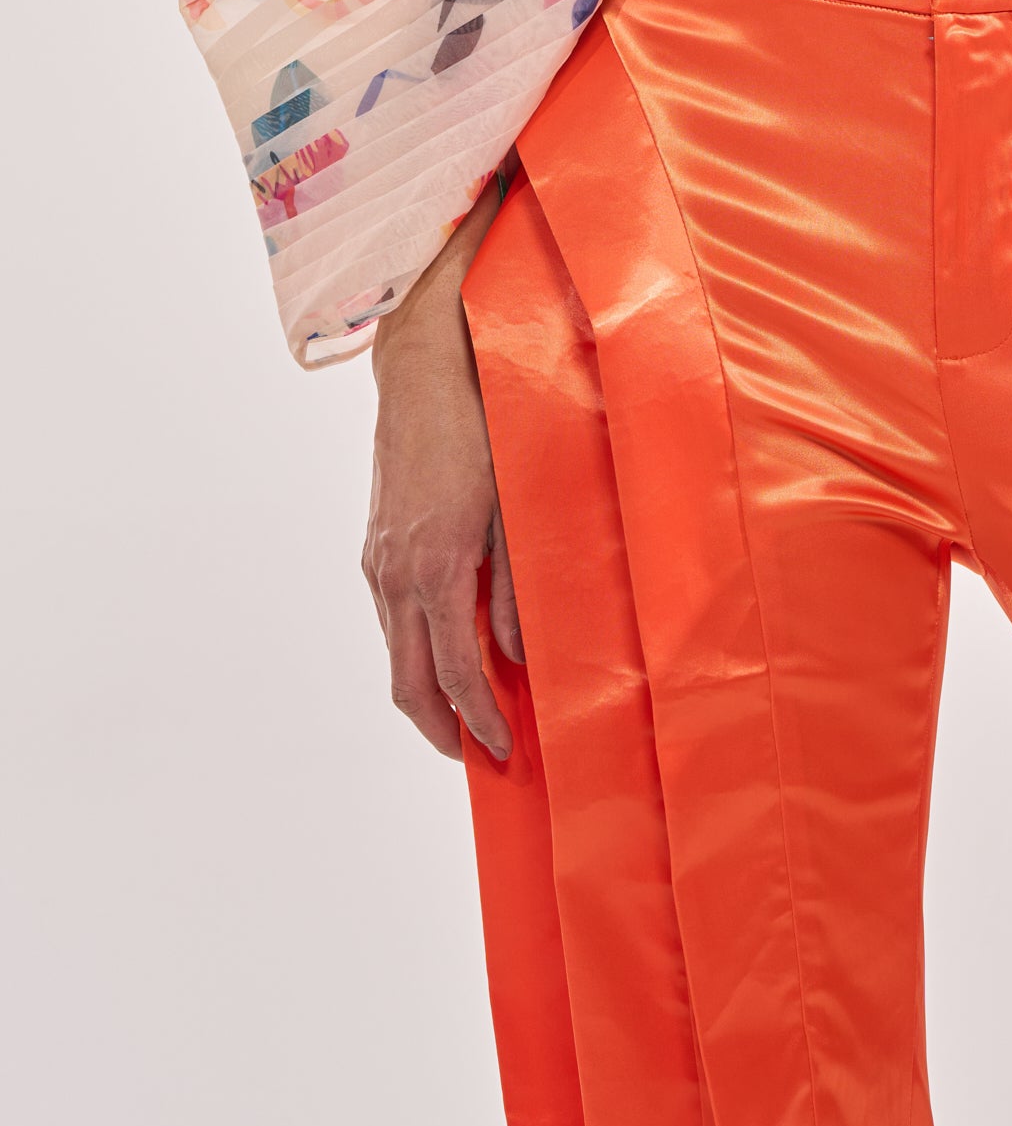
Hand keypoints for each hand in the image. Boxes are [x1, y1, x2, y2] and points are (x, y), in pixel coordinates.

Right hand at [361, 173, 521, 758]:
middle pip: (406, 681)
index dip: (479, 719)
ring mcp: (378, 559)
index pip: (452, 671)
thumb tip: (521, 655)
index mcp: (434, 567)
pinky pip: (392, 617)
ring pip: (394, 650)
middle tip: (479, 757)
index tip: (505, 752)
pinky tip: (450, 650)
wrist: (423, 369)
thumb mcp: (514, 506)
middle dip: (440, 727)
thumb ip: (518, 584)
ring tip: (471, 715)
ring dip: (427, 691)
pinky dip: (417, 648)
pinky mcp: (376, 544)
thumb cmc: (481, 427)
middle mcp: (394, 573)